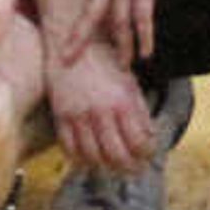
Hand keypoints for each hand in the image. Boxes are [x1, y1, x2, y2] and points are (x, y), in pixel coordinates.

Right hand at [45, 35, 155, 173]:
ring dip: (106, 168)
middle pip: (117, 156)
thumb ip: (139, 111)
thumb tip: (149, 137)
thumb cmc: (104, 59)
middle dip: (129, 168)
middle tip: (134, 171)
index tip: (148, 156)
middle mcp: (101, 112)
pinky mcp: (61, 116)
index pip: (140, 143)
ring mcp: (79, 115)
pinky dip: (80, 160)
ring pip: (93, 157)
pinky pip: (70, 149)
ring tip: (113, 169)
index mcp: (123, 102)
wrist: (71, 39)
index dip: (147, 154)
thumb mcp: (129, 82)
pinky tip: (89, 162)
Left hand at [82, 0, 189, 67]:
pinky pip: (143, 16)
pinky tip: (146, 53)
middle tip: (66, 60)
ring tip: (124, 67)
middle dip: (78, 39)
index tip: (72, 41)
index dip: (84, 24)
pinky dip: (144, 36)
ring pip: (119, 20)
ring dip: (122, 46)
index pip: (94, 2)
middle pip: (92, 14)